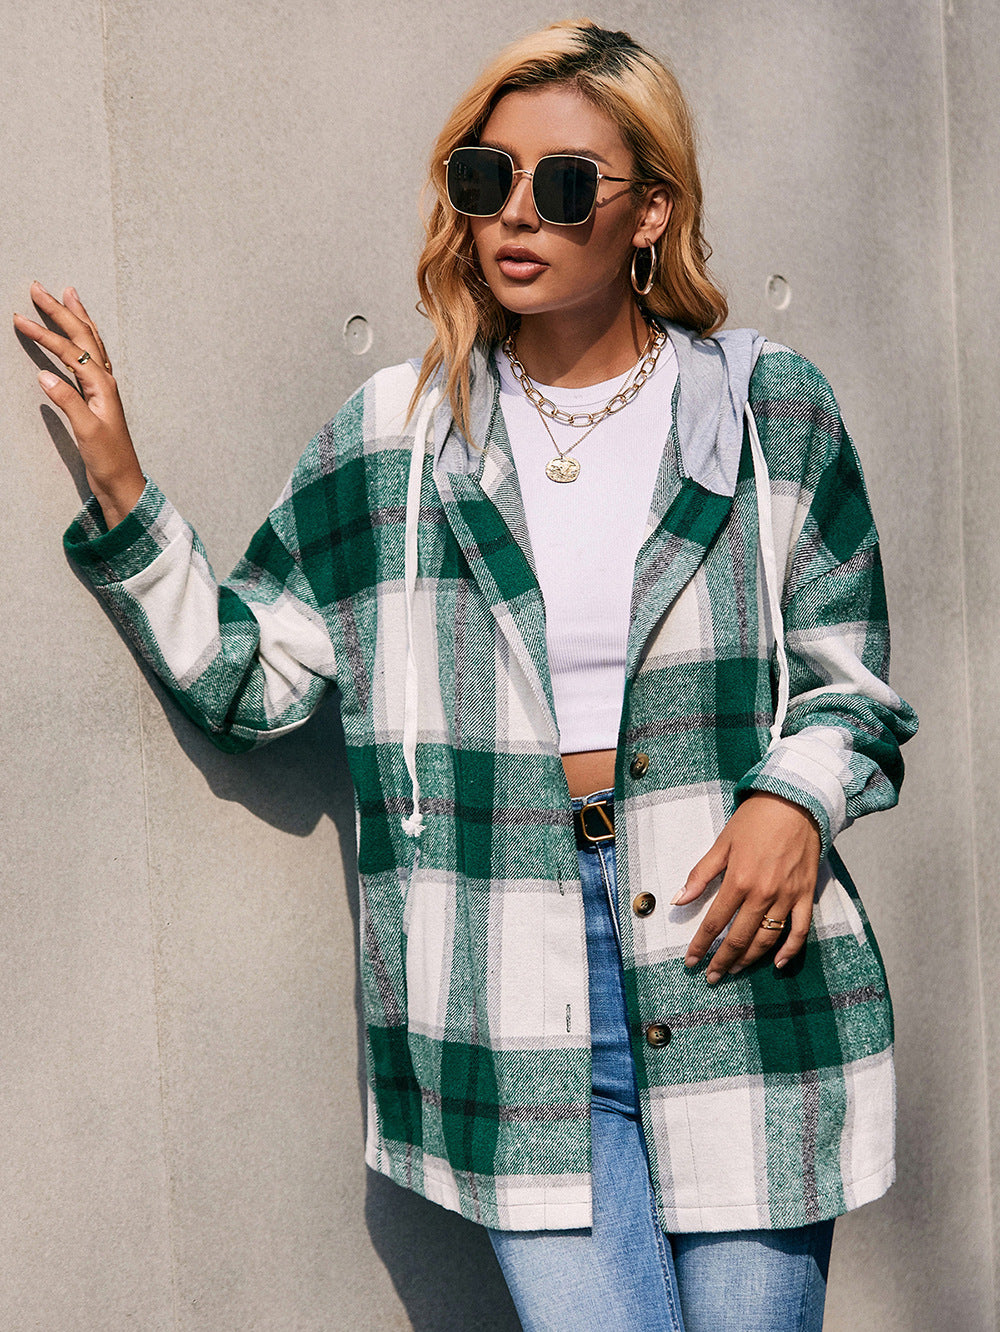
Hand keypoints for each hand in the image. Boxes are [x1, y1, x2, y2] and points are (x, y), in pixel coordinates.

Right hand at [14, 282, 144, 526]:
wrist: (123, 483)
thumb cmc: (109, 461)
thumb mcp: (87, 432)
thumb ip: (68, 402)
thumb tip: (45, 374)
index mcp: (103, 386)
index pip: (70, 351)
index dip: (44, 334)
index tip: (19, 319)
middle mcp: (106, 382)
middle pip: (82, 337)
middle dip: (60, 311)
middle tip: (38, 287)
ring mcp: (104, 389)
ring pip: (90, 343)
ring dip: (76, 318)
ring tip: (66, 295)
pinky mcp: (99, 398)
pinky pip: (90, 358)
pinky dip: (82, 340)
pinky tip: (78, 335)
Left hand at [673, 792, 820, 982]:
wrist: (795, 803)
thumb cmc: (755, 821)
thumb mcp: (722, 843)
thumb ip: (701, 874)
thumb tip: (678, 900)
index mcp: (738, 881)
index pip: (714, 923)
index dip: (700, 945)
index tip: (691, 962)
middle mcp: (763, 894)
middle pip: (739, 938)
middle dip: (722, 961)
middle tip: (712, 976)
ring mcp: (787, 896)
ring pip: (767, 939)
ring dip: (750, 959)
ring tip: (736, 970)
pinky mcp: (805, 895)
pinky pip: (799, 930)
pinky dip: (790, 950)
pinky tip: (778, 964)